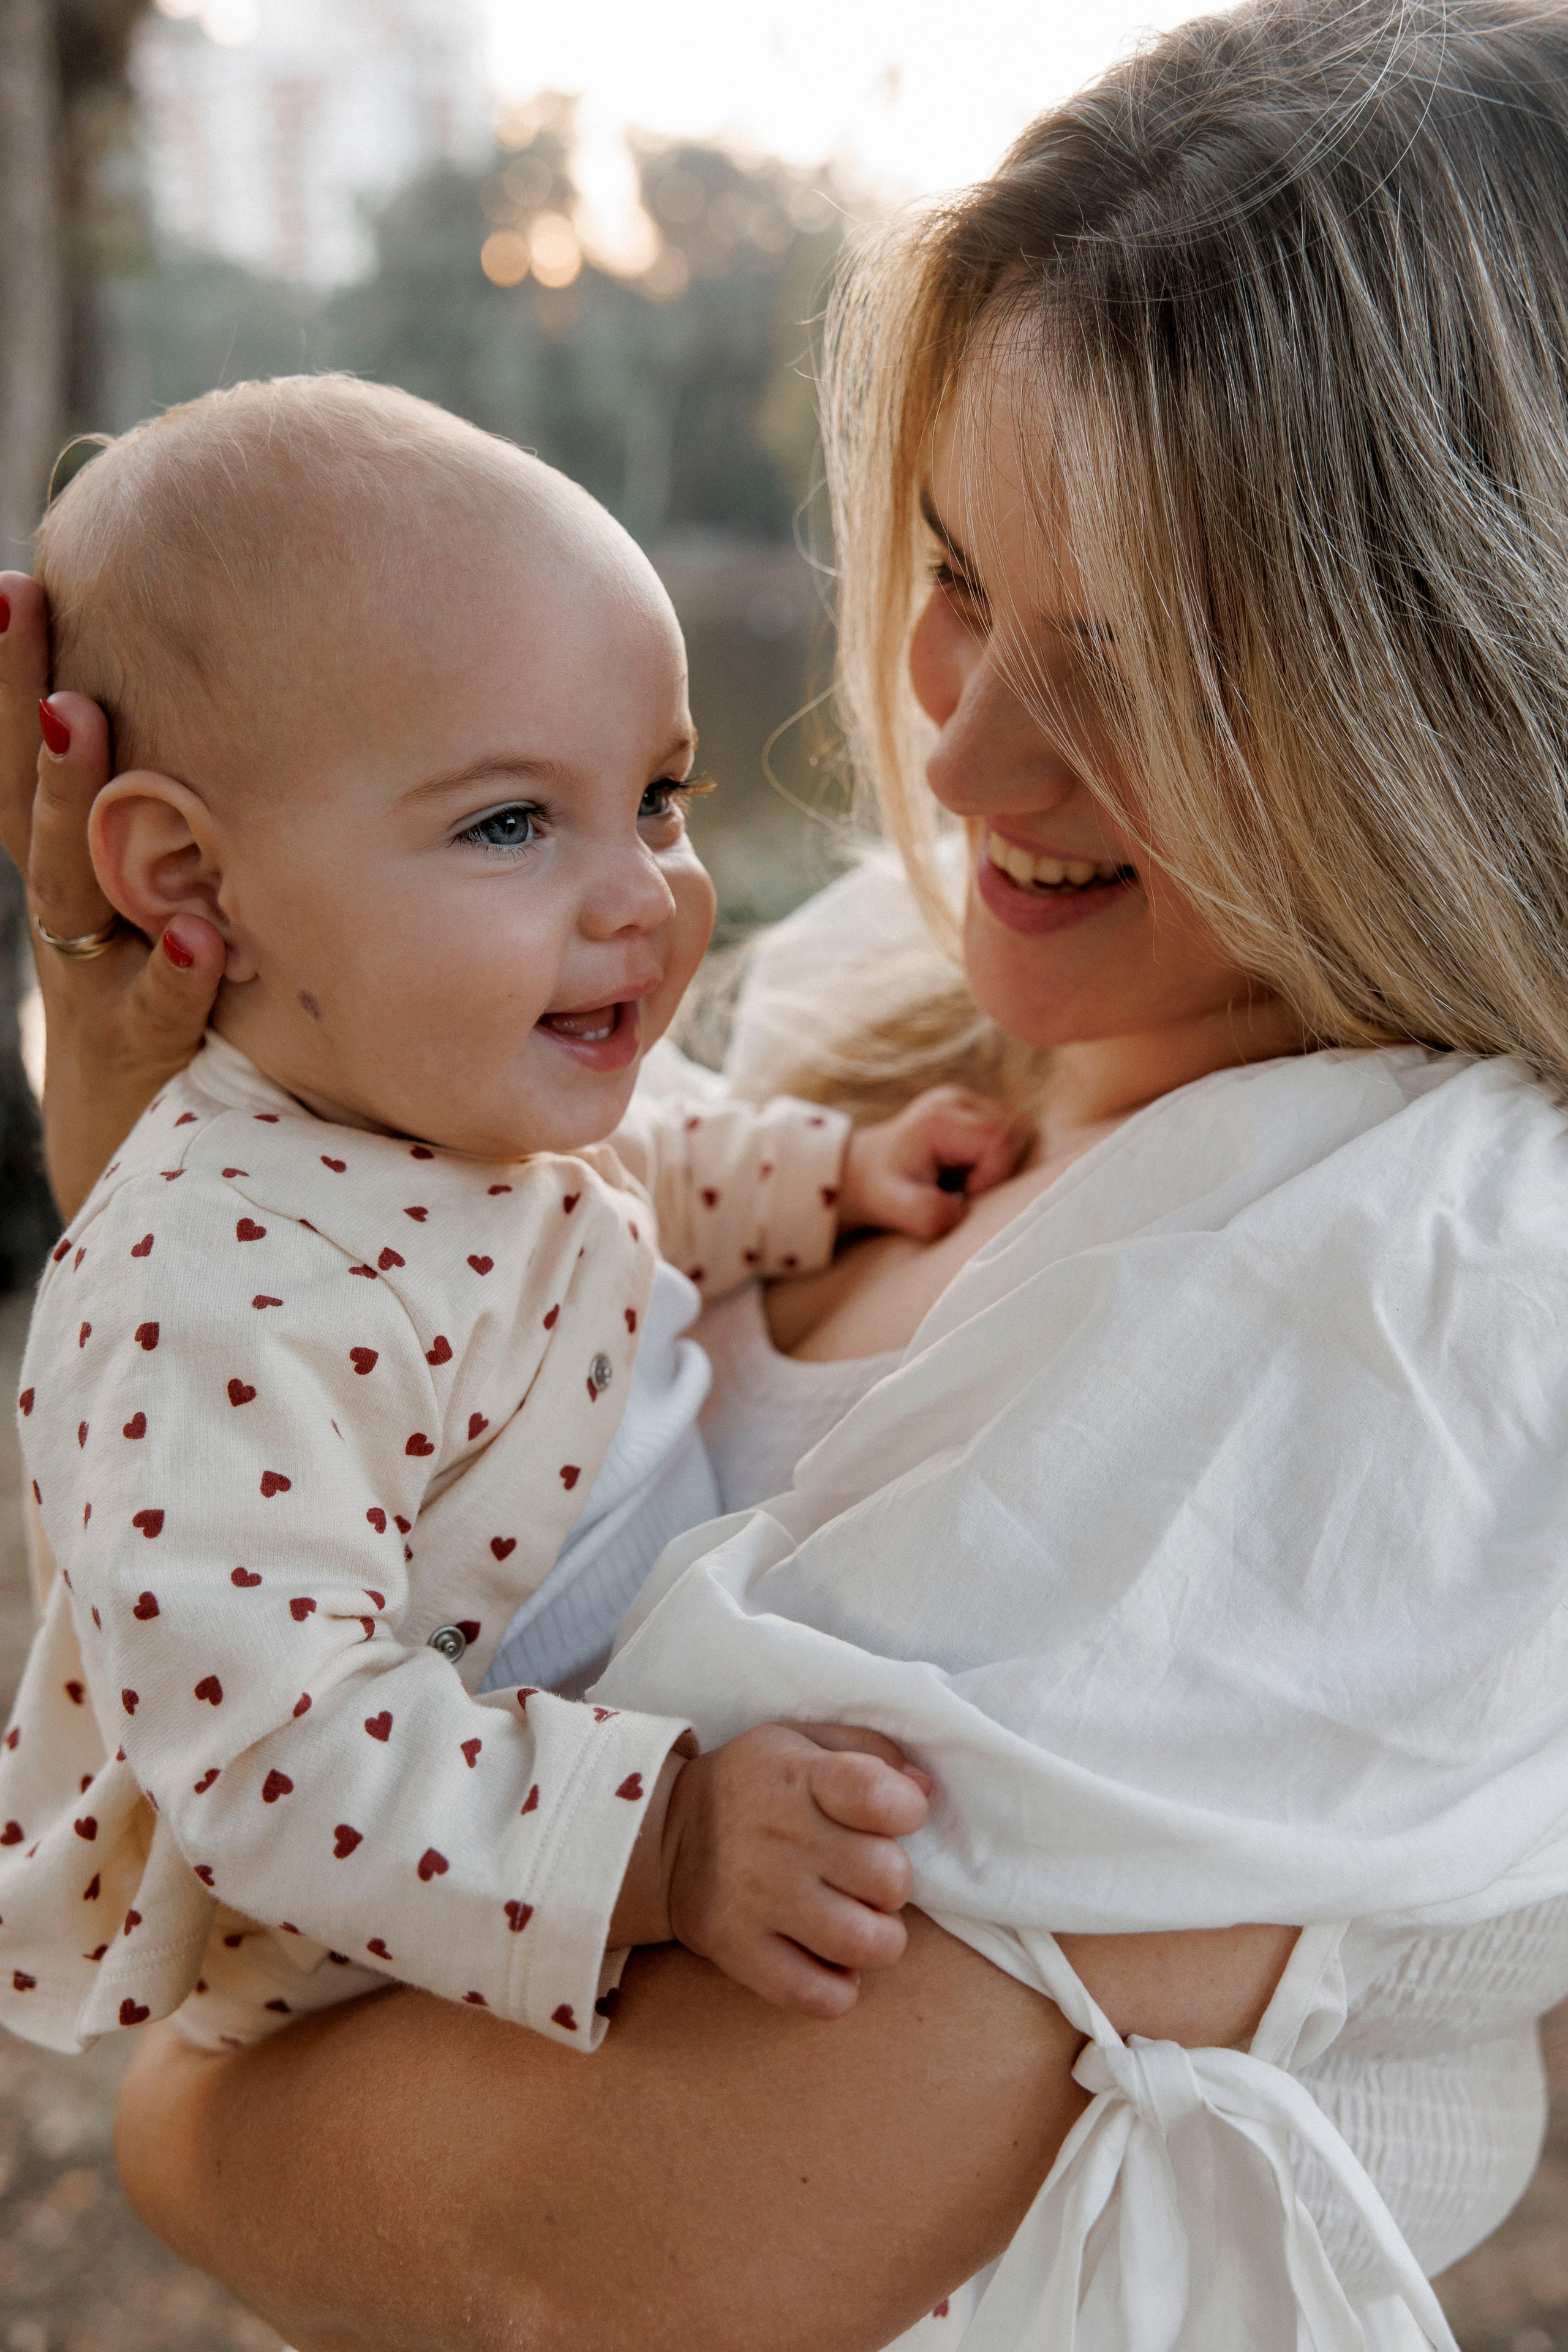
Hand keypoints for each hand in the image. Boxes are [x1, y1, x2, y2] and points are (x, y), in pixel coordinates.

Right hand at [0, 574, 222, 1220]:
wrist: (140, 1154)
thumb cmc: (167, 1004)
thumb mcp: (160, 907)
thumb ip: (182, 825)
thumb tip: (236, 718)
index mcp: (74, 871)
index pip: (25, 759)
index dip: (9, 677)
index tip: (13, 579)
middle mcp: (74, 912)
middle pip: (30, 794)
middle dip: (21, 700)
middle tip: (15, 596)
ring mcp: (100, 979)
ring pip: (74, 885)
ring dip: (73, 800)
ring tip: (84, 716)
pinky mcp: (142, 1054)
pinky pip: (158, 1008)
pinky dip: (176, 973)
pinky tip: (198, 935)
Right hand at [611, 1723, 931, 2019]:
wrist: (663, 1836)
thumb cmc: (754, 1786)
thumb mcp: (800, 1741)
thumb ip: (869, 1751)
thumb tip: (925, 1788)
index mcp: (799, 1778)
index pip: (884, 1799)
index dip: (908, 1812)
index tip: (893, 1816)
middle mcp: (781, 1840)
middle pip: (889, 1878)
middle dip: (894, 1880)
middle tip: (868, 1875)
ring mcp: (759, 1902)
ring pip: (865, 1943)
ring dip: (880, 1938)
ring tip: (860, 1921)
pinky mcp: (740, 1953)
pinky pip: (817, 1996)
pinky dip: (840, 1989)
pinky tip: (833, 1963)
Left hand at [836, 1083, 1032, 1242]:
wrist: (864, 1170)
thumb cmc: (880, 1190)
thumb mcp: (894, 1207)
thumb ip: (927, 1214)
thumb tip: (962, 1210)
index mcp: (939, 1120)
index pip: (999, 1143)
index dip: (994, 1177)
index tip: (966, 1195)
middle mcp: (955, 1099)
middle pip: (1016, 1130)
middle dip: (1004, 1167)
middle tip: (969, 1187)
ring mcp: (966, 1099)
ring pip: (1018, 1129)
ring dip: (1003, 1161)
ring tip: (967, 1177)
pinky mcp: (973, 1107)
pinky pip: (1009, 1131)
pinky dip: (999, 1155)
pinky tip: (969, 1168)